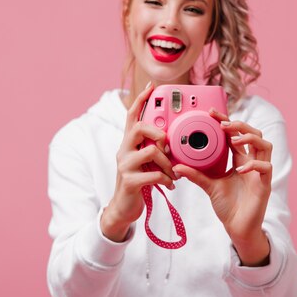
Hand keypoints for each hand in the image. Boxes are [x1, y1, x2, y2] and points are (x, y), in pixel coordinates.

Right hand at [101, 82, 177, 241]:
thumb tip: (172, 142)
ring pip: (149, 151)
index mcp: (129, 144)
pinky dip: (165, 179)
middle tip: (168, 146)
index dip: (141, 100)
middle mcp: (124, 151)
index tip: (151, 87)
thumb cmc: (138, 183)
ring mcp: (125, 166)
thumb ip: (154, 150)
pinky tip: (170, 185)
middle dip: (158, 133)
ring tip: (173, 173)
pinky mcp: (129, 181)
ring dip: (167, 162)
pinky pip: (152, 174)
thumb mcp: (145, 163)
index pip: (132, 116)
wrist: (123, 209)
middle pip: (138, 128)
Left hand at [172, 108, 272, 264]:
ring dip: (251, 138)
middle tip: (223, 125)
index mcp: (240, 159)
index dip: (227, 121)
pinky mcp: (264, 185)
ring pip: (266, 145)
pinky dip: (254, 164)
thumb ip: (195, 175)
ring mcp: (260, 173)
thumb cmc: (228, 205)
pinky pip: (266, 168)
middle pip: (255, 133)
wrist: (237, 228)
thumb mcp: (208, 185)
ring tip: (235, 141)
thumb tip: (176, 166)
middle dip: (240, 125)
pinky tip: (241, 169)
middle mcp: (252, 162)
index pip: (237, 134)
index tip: (211, 113)